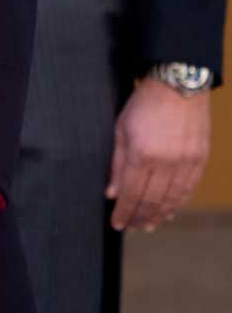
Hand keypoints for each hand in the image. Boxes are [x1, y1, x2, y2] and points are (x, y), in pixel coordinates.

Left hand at [106, 77, 210, 230]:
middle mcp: (166, 162)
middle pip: (151, 200)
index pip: (131, 194)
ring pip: (172, 199)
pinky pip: (188, 189)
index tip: (117, 224)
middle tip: (133, 228)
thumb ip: (117, 164)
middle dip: (140, 218)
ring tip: (149, 225)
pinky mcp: (200, 159)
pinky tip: (169, 211)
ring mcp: (186, 162)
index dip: (124, 212)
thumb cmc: (144, 105)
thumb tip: (112, 194)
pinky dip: (178, 203)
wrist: (178, 84)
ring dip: (159, 215)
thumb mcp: (121, 130)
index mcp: (142, 154)